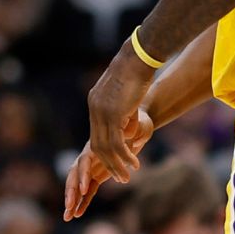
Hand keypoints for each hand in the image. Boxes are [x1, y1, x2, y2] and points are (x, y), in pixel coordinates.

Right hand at [62, 109, 153, 220]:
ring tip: (67, 217)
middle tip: (69, 206)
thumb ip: (135, 134)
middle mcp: (91, 155)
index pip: (84, 160)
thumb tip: (135, 142)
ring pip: (79, 185)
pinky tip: (77, 214)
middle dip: (72, 191)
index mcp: (97, 144)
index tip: (84, 188)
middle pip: (75, 174)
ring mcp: (93, 166)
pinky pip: (88, 190)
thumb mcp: (138, 126)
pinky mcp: (98, 174)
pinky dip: (83, 201)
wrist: (137, 123)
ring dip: (73, 200)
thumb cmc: (138, 123)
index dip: (83, 174)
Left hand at [87, 43, 155, 182]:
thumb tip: (130, 112)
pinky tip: (134, 163)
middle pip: (97, 144)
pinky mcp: (112, 115)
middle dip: (108, 164)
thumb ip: (125, 103)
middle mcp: (95, 108)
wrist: (139, 56)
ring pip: (105, 148)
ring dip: (116, 165)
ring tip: (127, 177)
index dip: (107, 151)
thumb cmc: (139, 67)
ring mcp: (102, 112)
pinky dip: (124, 156)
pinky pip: (116, 143)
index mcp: (96, 102)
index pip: (97, 133)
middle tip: (120, 177)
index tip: (117, 163)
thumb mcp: (128, 89)